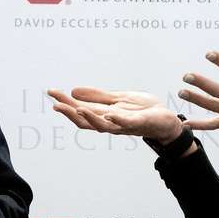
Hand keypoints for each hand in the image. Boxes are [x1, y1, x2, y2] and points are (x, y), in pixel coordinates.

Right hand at [48, 87, 185, 142]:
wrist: (166, 120)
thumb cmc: (143, 110)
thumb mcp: (118, 98)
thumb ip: (98, 97)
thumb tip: (74, 91)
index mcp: (105, 114)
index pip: (80, 109)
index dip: (65, 102)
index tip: (51, 92)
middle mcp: (111, 122)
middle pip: (86, 121)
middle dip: (70, 113)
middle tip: (56, 105)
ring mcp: (124, 124)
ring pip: (103, 125)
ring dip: (89, 119)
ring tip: (77, 110)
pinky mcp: (139, 123)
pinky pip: (127, 123)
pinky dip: (118, 120)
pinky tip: (110, 114)